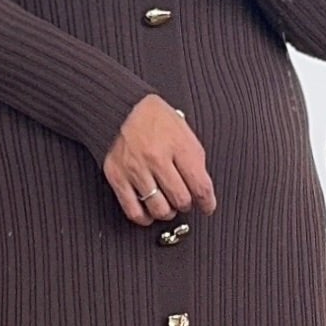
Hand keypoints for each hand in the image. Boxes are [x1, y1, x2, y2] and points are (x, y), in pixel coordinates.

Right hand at [103, 94, 216, 228]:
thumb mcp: (184, 133)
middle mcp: (156, 158)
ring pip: (159, 209)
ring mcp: (135, 169)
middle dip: (187, 204)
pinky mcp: (117, 177)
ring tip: (168, 205)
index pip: (200, 186)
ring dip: (168, 212)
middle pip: (181, 200)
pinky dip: (145, 217)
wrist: (122, 108)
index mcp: (177, 145)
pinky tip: (150, 212)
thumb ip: (194, 162)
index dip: (207, 203)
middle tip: (185, 201)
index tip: (207, 207)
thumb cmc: (156, 120)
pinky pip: (134, 211)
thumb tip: (202, 191)